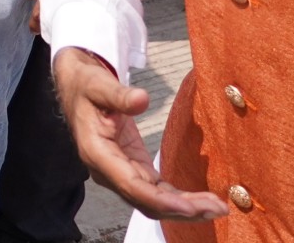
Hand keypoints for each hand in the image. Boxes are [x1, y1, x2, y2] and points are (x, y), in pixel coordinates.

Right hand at [52, 46, 229, 223]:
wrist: (76, 86)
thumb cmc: (86, 85)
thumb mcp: (98, 84)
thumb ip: (119, 94)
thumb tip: (142, 99)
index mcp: (96, 153)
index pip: (131, 185)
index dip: (161, 199)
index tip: (190, 206)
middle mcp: (108, 171)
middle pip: (146, 202)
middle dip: (182, 209)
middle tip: (217, 207)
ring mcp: (120, 173)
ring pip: (153, 203)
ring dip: (185, 208)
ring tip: (217, 207)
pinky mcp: (133, 168)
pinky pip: (157, 192)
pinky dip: (180, 199)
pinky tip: (201, 200)